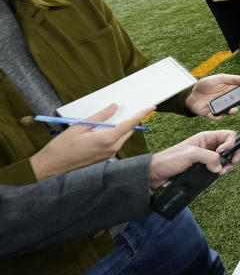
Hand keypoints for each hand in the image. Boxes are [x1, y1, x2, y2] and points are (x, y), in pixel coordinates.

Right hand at [30, 104, 154, 180]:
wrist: (51, 167)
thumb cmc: (62, 147)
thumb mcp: (80, 127)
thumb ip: (100, 117)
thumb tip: (114, 107)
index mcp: (106, 140)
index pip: (129, 124)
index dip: (141, 114)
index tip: (151, 107)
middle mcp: (111, 149)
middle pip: (128, 131)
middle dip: (131, 120)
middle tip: (131, 108)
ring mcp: (108, 155)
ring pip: (121, 138)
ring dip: (121, 128)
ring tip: (115, 117)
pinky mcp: (104, 158)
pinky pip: (114, 144)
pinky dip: (114, 135)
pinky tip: (105, 129)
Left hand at [148, 130, 239, 188]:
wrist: (156, 174)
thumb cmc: (169, 159)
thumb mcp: (190, 154)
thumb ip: (209, 157)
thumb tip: (220, 167)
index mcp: (206, 138)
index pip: (229, 135)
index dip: (231, 143)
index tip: (225, 152)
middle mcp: (209, 147)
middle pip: (231, 149)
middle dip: (233, 157)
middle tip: (229, 165)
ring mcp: (207, 159)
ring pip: (226, 162)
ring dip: (226, 168)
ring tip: (218, 173)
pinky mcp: (204, 170)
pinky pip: (217, 173)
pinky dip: (216, 177)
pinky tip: (209, 179)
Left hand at [186, 74, 239, 119]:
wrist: (190, 92)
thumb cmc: (205, 85)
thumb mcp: (220, 78)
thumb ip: (233, 79)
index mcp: (230, 92)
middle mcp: (226, 101)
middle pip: (238, 103)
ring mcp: (219, 108)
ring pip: (228, 111)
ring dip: (232, 111)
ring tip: (233, 108)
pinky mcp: (211, 113)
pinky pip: (215, 116)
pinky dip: (217, 116)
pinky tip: (219, 115)